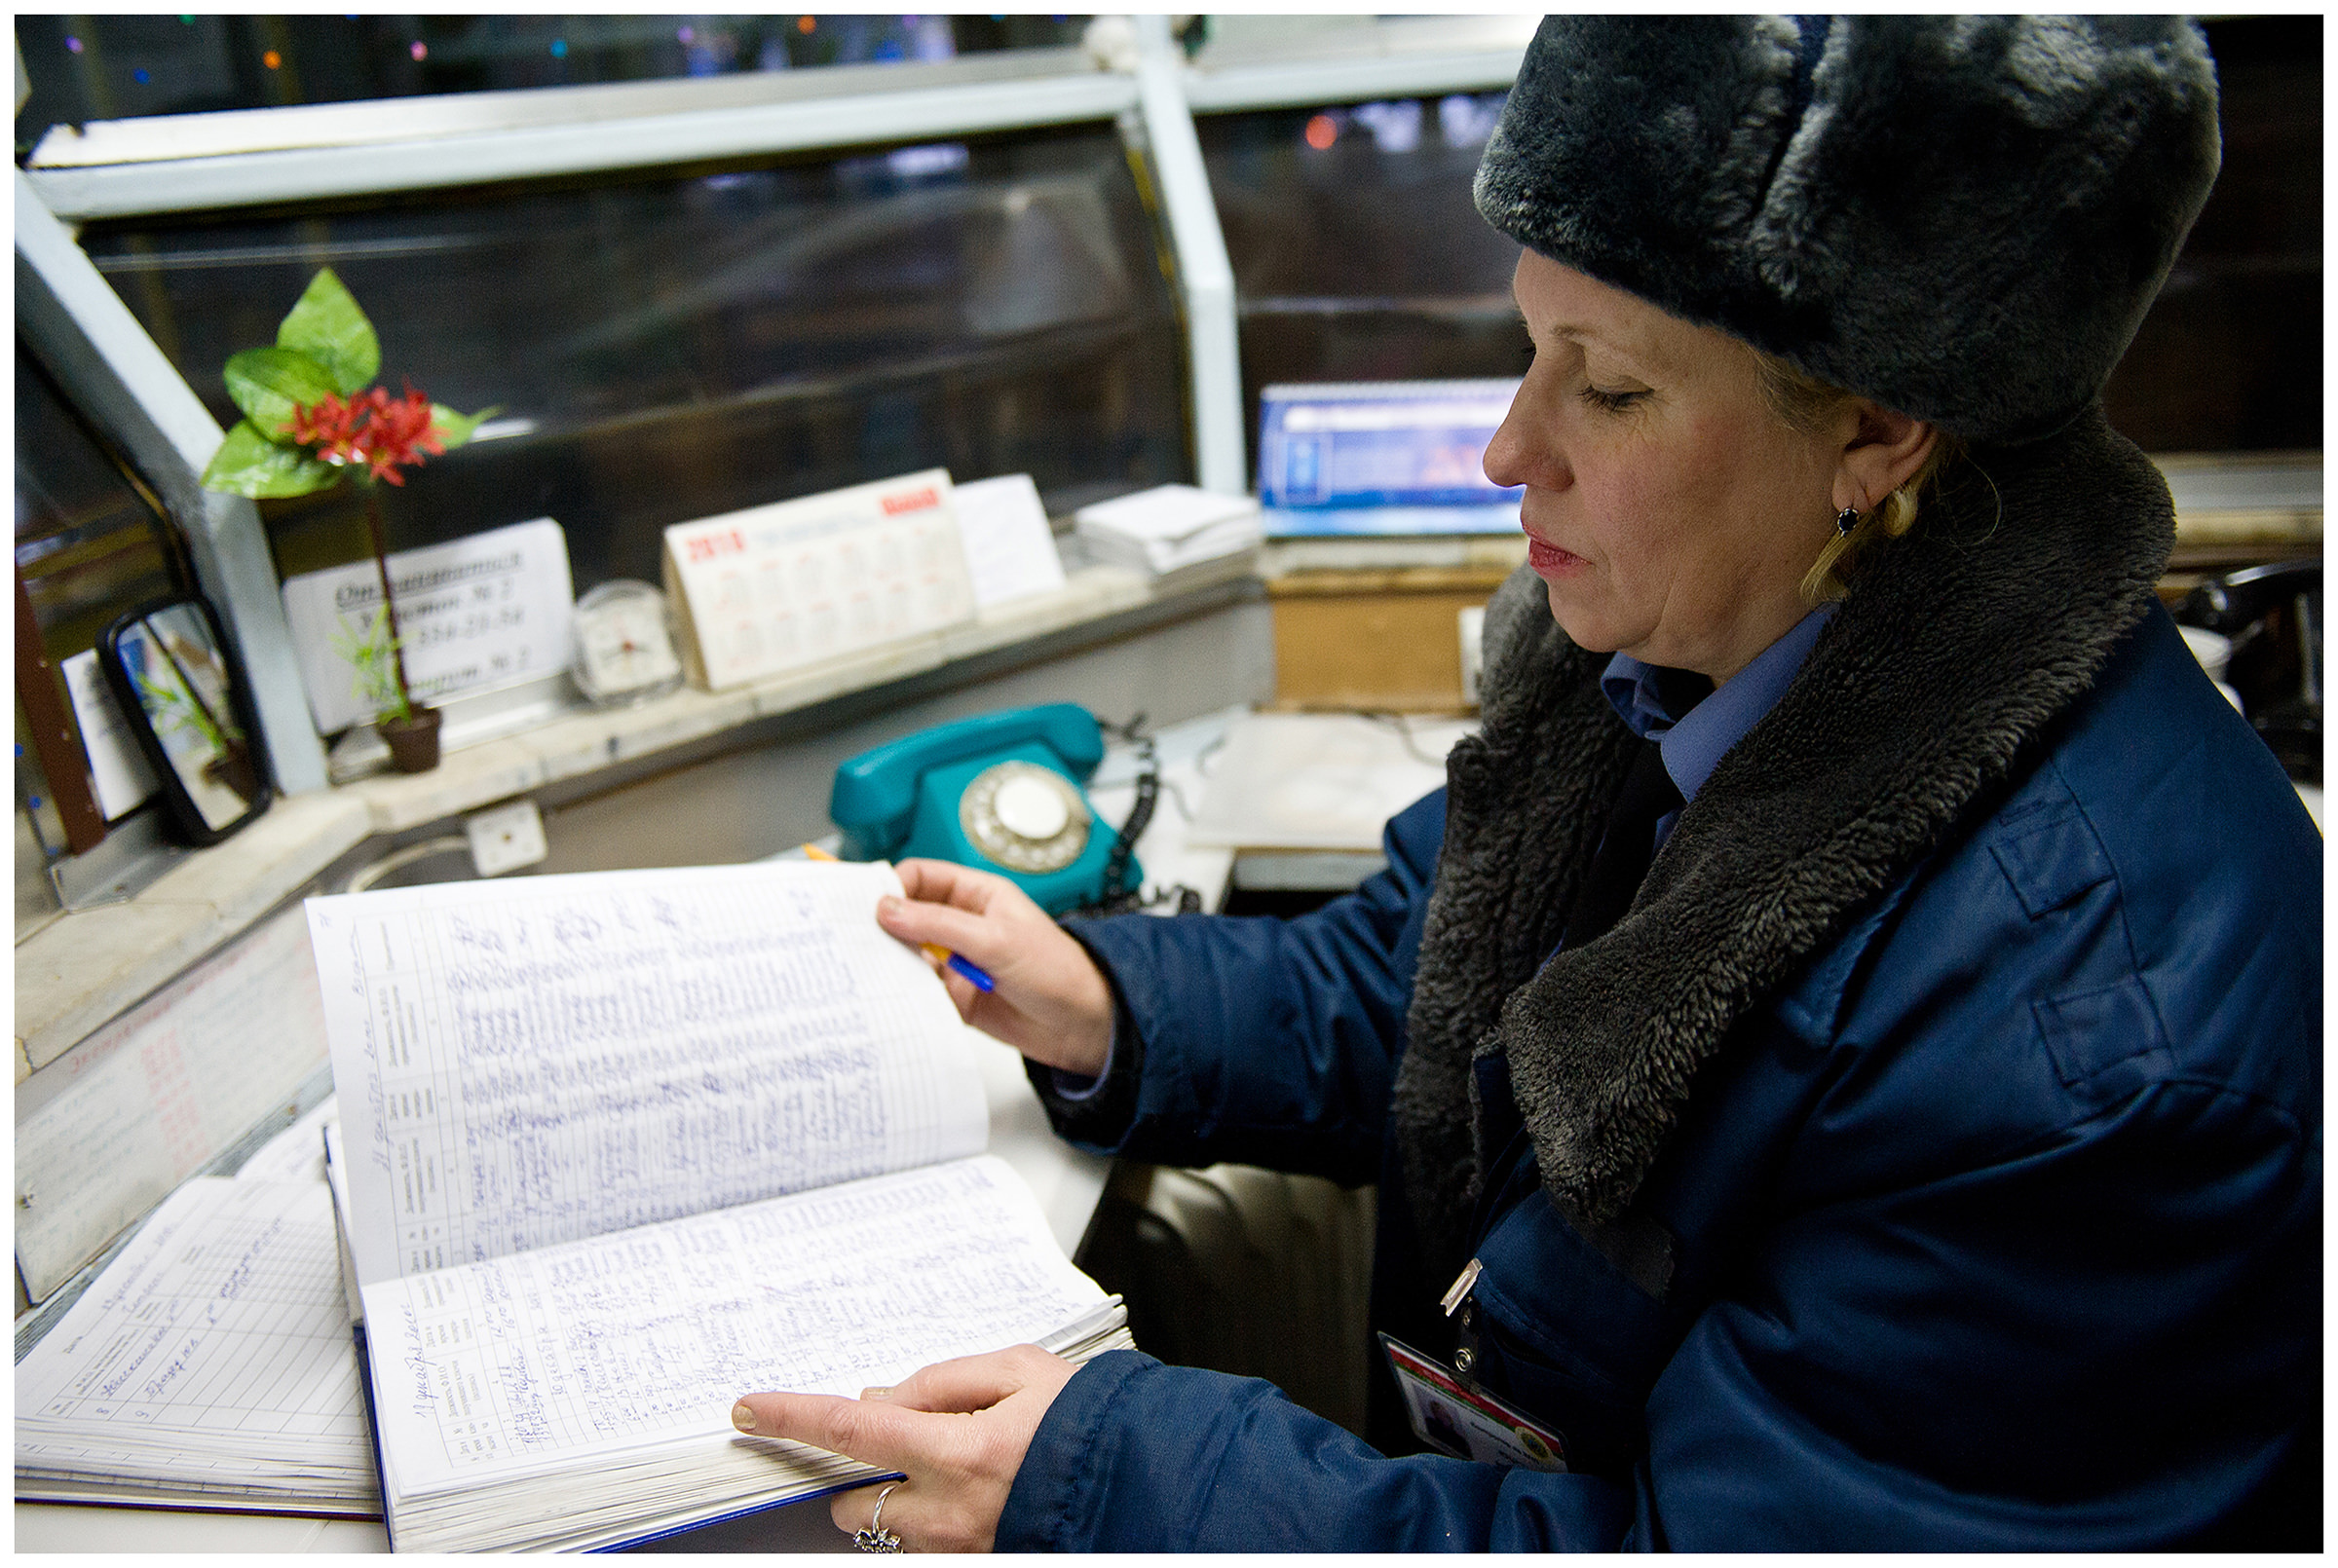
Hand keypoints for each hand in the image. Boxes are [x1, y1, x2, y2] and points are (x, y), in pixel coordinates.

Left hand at [731, 1345, 1079, 1553]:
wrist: (1145, 1482)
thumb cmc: (1090, 1422)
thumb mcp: (1019, 1369)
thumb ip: (942, 1379)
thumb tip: (883, 1395)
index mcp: (959, 1449)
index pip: (851, 1429)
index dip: (793, 1418)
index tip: (751, 1411)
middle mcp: (951, 1510)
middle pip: (854, 1501)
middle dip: (861, 1476)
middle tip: (904, 1446)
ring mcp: (960, 1547)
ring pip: (888, 1529)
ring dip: (898, 1501)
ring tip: (955, 1472)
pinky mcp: (972, 1563)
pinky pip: (926, 1547)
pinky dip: (932, 1521)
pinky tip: (977, 1497)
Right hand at [877, 859, 1113, 1076]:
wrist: (1080, 1025)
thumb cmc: (1056, 970)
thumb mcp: (995, 939)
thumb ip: (939, 924)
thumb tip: (889, 908)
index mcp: (977, 896)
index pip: (923, 877)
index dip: (894, 886)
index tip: (868, 903)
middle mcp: (963, 925)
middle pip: (909, 915)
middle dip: (885, 924)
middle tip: (856, 935)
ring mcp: (957, 960)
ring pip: (909, 954)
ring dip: (892, 960)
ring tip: (869, 966)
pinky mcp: (953, 995)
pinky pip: (918, 989)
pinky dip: (903, 991)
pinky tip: (890, 995)